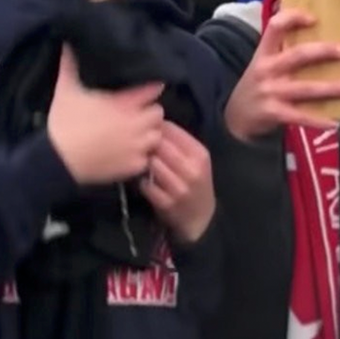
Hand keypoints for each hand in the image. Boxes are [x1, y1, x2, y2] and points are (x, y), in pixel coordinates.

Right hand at [47, 46, 164, 185]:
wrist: (58, 161)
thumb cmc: (64, 123)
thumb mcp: (66, 89)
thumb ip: (70, 64)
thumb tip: (68, 41)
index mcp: (125, 103)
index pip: (154, 90)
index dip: (150, 88)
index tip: (144, 89)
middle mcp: (136, 124)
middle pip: (158, 113)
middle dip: (149, 112)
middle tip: (137, 113)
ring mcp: (137, 147)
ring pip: (156, 136)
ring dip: (148, 133)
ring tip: (136, 133)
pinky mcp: (133, 166)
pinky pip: (147, 158)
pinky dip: (140, 156)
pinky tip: (128, 152)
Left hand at [140, 120, 213, 244]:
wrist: (200, 218)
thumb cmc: (195, 183)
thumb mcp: (196, 160)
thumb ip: (179, 141)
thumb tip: (153, 121)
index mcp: (200, 154)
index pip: (171, 129)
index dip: (155, 127)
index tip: (147, 130)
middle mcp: (192, 169)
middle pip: (159, 144)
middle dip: (146, 143)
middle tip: (139, 145)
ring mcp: (179, 188)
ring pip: (152, 163)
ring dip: (143, 162)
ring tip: (140, 162)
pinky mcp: (166, 203)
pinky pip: (145, 184)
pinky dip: (141, 181)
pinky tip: (143, 180)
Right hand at [224, 9, 339, 142]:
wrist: (236, 117)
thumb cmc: (257, 85)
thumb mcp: (263, 64)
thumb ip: (283, 52)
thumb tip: (322, 40)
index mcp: (264, 53)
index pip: (275, 26)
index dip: (293, 18)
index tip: (315, 18)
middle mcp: (267, 69)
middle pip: (297, 55)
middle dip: (323, 51)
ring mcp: (270, 92)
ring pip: (306, 88)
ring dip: (331, 88)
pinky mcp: (274, 113)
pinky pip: (301, 116)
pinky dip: (319, 120)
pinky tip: (335, 122)